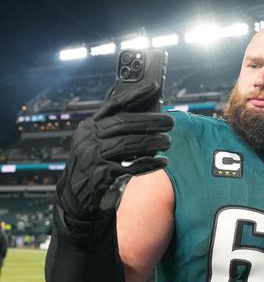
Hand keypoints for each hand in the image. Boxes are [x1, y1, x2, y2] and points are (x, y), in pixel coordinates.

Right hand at [57, 82, 173, 227]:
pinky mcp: (100, 176)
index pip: (114, 104)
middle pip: (123, 123)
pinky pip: (130, 167)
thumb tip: (140, 105)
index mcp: (90, 125)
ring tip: (168, 142)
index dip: (135, 94)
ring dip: (152, 142)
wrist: (76, 196)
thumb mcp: (96, 141)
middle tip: (170, 123)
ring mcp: (92, 156)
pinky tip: (163, 162)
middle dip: (150, 121)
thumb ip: (114, 125)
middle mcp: (89, 138)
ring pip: (127, 144)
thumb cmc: (94, 163)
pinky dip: (149, 164)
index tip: (155, 86)